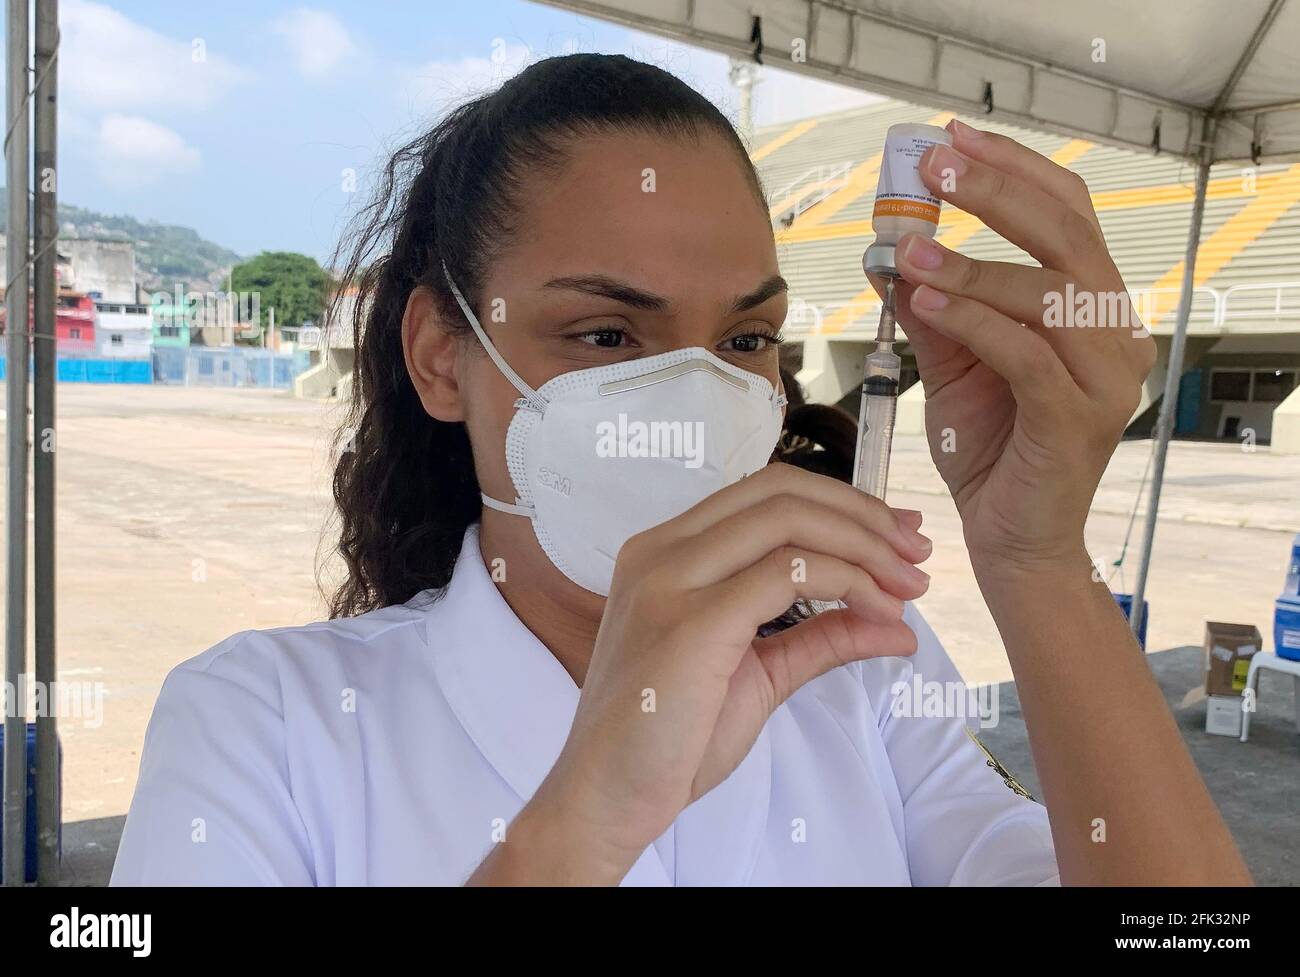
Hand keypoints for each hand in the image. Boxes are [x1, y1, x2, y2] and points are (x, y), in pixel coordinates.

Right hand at [528, 463, 931, 879]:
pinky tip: (878, 613)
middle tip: (917, 553)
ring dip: (864, 546)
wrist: (606, 797)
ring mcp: (670, 579)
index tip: (897, 537)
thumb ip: (820, 637)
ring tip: (908, 585)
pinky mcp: (691, 620)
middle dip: (863, 515)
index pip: (765, 494)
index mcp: (667, 552)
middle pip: (781, 491)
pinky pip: (789, 573)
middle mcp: (662, 550)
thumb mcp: (759, 675)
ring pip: (788, 519)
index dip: (841, 504)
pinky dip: (848, 583)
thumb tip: (895, 622)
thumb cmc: (669, 740)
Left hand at [875, 119, 1156, 577]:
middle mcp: (1114, 334)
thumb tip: (887, 250)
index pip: (1068, 214)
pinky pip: (1027, 354)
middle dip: (998, 191)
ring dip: (973, 265)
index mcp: (1093, 309)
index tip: (951, 139)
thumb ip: (932, 308)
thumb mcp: (952, 365)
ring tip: (909, 251)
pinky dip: (973, 321)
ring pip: (1049, 294)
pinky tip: (925, 301)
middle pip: (1069, 234)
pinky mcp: (1076, 419)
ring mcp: (1105, 378)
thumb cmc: (988, 449)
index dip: (1014, 169)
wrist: (1009, 538)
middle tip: (934, 166)